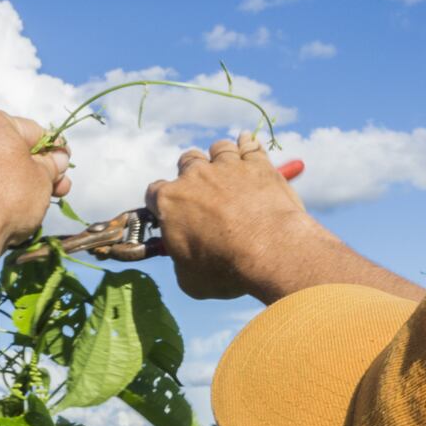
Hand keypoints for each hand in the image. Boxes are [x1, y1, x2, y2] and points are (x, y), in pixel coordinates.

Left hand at [0, 107, 70, 246]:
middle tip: (57, 188)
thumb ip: (51, 165)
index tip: (66, 166)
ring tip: (30, 201)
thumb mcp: (43, 177)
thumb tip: (57, 160)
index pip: (33, 132)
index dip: (54, 150)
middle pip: (7, 149)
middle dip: (34, 169)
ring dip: (6, 178)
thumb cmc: (10, 197)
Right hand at [145, 132, 317, 298]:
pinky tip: (249, 146)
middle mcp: (196, 177)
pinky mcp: (259, 165)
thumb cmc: (226, 270)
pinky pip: (250, 145)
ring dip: (220, 157)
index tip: (173, 215)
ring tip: (229, 170)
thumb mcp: (190, 280)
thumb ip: (182, 261)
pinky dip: (249, 145)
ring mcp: (228, 167)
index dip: (163, 204)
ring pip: (218, 148)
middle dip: (192, 175)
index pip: (155, 193)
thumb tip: (186, 260)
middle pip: (187, 162)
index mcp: (170, 202)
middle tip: (204, 193)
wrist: (271, 251)